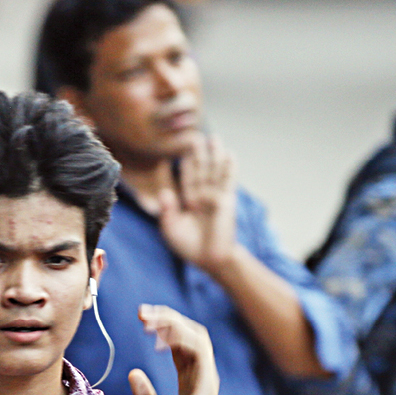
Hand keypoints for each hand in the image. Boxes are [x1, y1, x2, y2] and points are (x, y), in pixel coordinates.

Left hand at [127, 305, 218, 394]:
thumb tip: (134, 373)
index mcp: (190, 381)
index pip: (181, 345)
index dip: (163, 328)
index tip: (141, 320)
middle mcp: (201, 377)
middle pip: (190, 335)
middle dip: (167, 319)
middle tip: (142, 313)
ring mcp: (206, 380)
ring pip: (196, 337)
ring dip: (172, 323)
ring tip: (149, 320)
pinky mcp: (206, 385)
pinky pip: (199, 351)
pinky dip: (182, 337)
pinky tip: (162, 336)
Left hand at [156, 135, 237, 272]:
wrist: (210, 258)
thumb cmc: (189, 246)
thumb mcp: (171, 228)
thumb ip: (167, 210)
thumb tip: (164, 192)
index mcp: (187, 201)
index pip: (185, 178)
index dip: (184, 164)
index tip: (181, 148)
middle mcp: (201, 196)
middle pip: (200, 169)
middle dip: (198, 153)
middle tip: (195, 136)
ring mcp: (214, 196)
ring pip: (214, 171)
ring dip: (214, 154)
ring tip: (214, 138)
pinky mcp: (226, 200)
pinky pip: (227, 181)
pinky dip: (229, 167)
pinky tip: (230, 154)